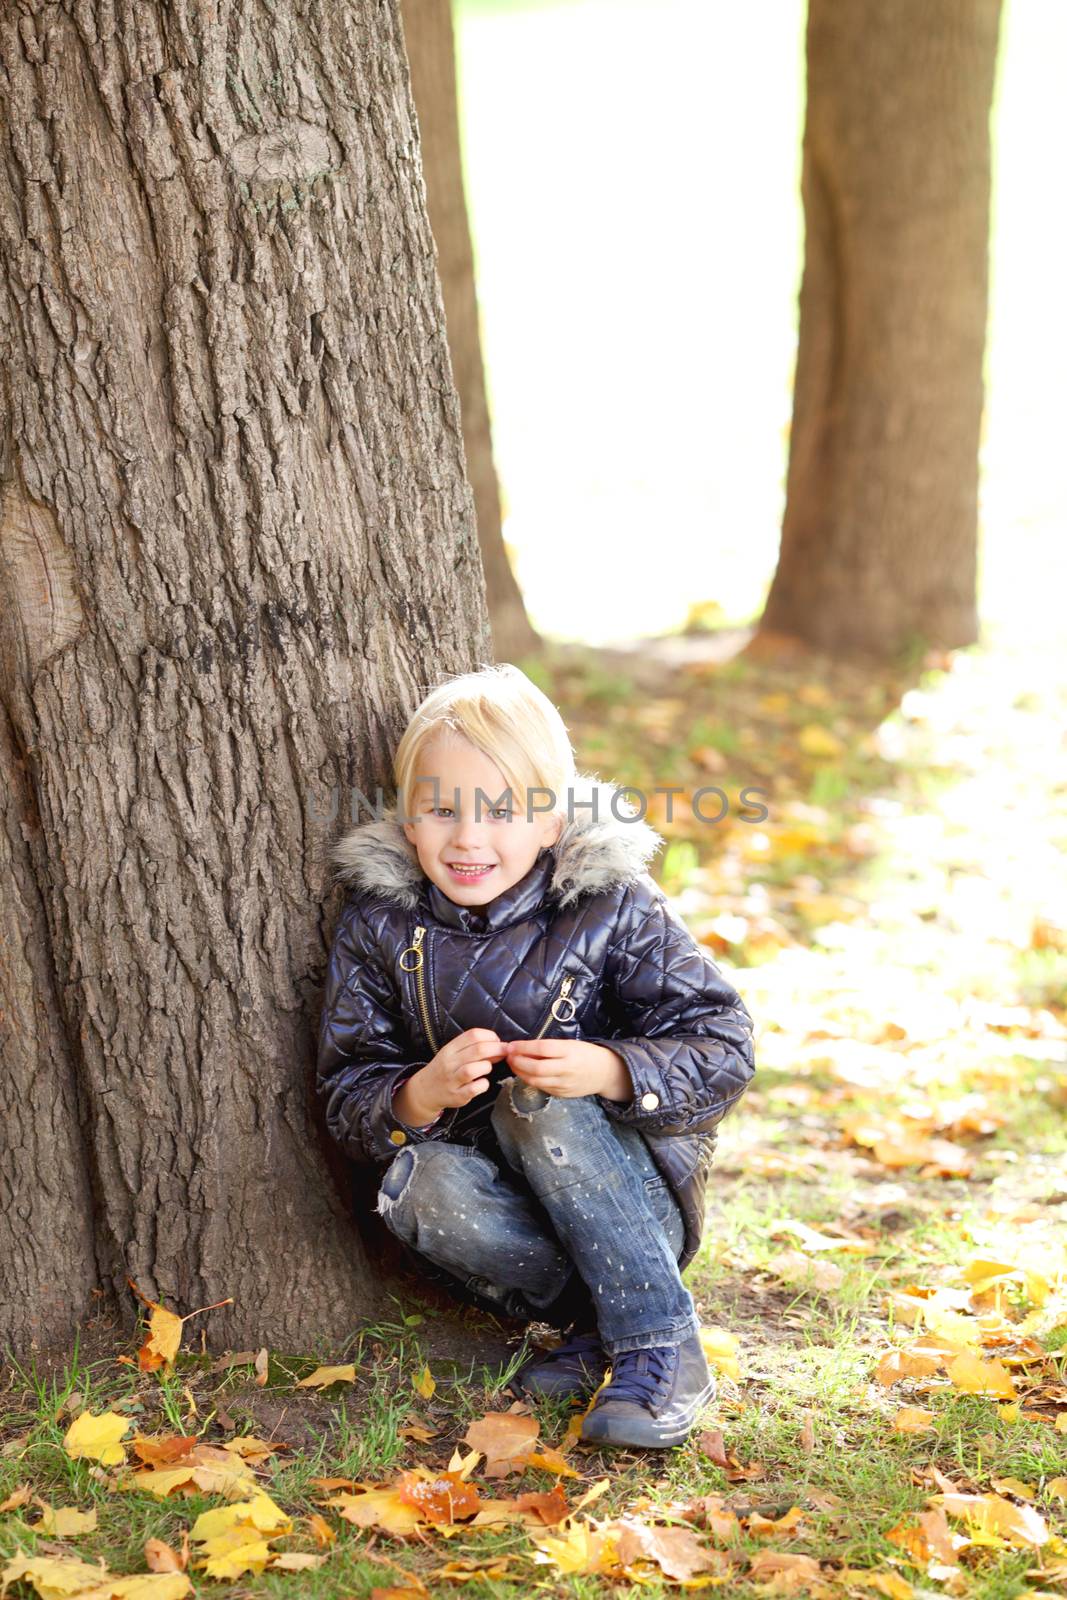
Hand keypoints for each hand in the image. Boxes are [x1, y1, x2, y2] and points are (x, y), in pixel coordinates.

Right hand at [393, 1028, 507, 1125]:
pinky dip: (483, 1084)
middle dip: (496, 1049)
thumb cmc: (445, 1069)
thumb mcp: (453, 1052)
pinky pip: (474, 1089)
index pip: (473, 1035)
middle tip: (505, 1052)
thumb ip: (472, 1047)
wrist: (425, 1090)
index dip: (490, 1036)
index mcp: (450, 1049)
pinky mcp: (457, 1096)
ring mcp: (452, 1080)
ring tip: (487, 1068)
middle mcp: (450, 1063)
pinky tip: (482, 1083)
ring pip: (473, 1069)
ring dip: (487, 1067)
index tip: (497, 1041)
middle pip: (477, 1050)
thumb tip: (499, 1045)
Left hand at [504, 1038, 632, 1101]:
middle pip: (536, 1068)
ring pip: (535, 1080)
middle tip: (508, 1056)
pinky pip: (541, 1087)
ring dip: (520, 1072)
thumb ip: (549, 1047)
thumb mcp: (570, 1044)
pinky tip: (524, 1073)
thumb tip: (523, 1047)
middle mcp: (566, 1068)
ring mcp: (564, 1083)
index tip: (511, 1045)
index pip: (542, 1048)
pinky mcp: (561, 1094)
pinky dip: (529, 1080)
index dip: (523, 1047)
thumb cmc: (585, 1054)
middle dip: (518, 1062)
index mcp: (569, 1052)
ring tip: (513, 1064)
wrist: (604, 1073)